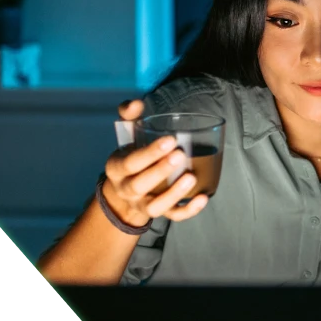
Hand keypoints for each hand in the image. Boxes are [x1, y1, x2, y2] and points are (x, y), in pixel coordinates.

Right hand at [100, 100, 209, 226]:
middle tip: (181, 155)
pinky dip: (188, 210)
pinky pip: (173, 216)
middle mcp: (127, 189)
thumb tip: (137, 103)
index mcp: (117, 168)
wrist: (124, 188)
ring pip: (156, 206)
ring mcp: (143, 204)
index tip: (170, 140)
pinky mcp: (159, 213)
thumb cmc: (132, 154)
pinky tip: (203, 198)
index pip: (130, 162)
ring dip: (174, 194)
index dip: (149, 153)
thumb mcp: (127, 135)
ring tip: (191, 177)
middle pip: (140, 185)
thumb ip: (130, 116)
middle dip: (160, 171)